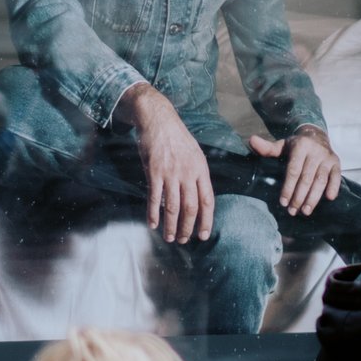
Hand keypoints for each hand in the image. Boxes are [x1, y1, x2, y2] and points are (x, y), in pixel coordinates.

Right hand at [130, 88, 212, 242]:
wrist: (159, 120)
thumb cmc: (177, 138)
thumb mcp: (195, 154)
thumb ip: (197, 175)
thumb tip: (198, 197)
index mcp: (201, 170)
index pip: (208, 201)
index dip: (206, 221)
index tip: (204, 235)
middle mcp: (188, 173)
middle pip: (191, 208)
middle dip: (188, 228)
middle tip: (184, 240)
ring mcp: (171, 173)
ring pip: (173, 207)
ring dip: (171, 226)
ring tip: (170, 237)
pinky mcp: (154, 172)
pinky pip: (154, 198)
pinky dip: (153, 213)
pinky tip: (153, 224)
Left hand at [248, 128, 343, 216]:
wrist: (317, 135)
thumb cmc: (295, 146)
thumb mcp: (281, 145)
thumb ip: (267, 148)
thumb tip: (251, 141)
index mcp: (300, 146)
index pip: (293, 171)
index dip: (288, 187)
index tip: (283, 202)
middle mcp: (315, 151)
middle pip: (306, 178)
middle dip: (299, 197)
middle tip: (292, 211)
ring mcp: (327, 157)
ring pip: (321, 180)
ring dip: (313, 197)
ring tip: (305, 211)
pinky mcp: (336, 163)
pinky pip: (336, 176)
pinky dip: (334, 187)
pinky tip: (329, 198)